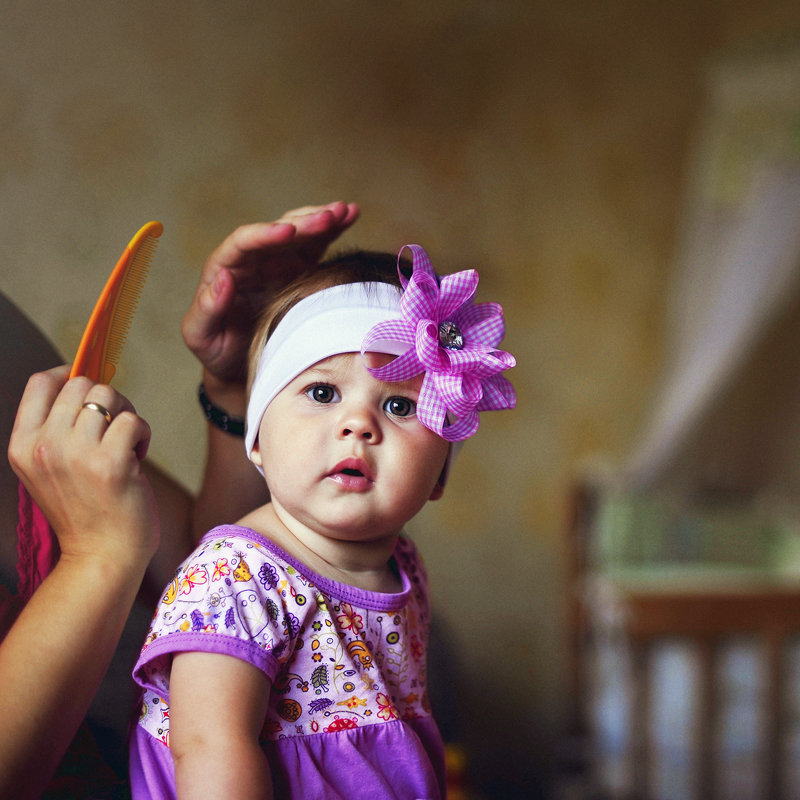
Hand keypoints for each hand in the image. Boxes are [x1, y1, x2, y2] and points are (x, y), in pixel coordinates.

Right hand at [8, 366, 158, 567]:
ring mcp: (75, 454)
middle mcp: (44, 446)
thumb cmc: (85, 510)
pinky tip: (138, 456)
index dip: (69, 373)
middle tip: (115, 427)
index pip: (40, 383)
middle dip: (107, 398)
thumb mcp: (49, 468)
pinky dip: (143, 434)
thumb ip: (56, 428)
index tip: (89, 386)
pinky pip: (133, 420)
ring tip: (126, 445)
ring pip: (109, 396)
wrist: (100, 557)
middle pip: (81, 384)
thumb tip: (84, 380)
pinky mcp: (110, 463)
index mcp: (22, 445)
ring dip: (126, 415)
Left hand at [181, 202, 359, 387]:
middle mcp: (252, 259)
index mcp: (224, 267)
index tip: (288, 231)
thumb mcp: (201, 334)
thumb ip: (207, 308)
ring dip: (323, 219)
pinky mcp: (298, 269)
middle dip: (304, 222)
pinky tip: (351, 215)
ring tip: (346, 211)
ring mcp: (277, 262)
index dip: (266, 234)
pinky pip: (316, 244)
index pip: (244, 242)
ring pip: (300, 232)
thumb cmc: (216, 350)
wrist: (238, 365)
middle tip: (329, 217)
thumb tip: (224, 278)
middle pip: (278, 231)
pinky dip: (333, 230)